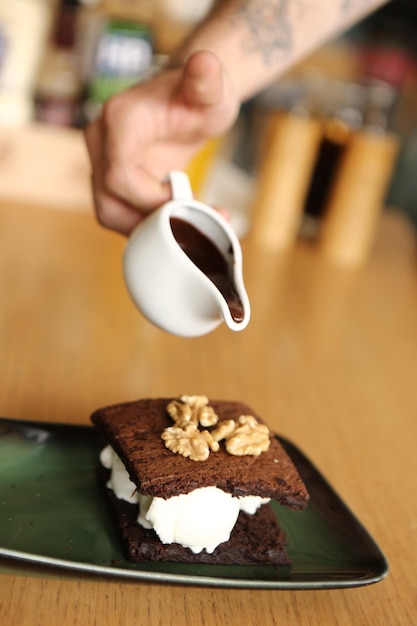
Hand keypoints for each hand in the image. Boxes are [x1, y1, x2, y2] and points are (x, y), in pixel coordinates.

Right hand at [84, 50, 238, 235]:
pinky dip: (147, 225)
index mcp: (120, 119)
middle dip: (153, 220)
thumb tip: (205, 62)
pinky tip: (176, 218)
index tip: (187, 200)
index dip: (152, 201)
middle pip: (109, 202)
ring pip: (110, 214)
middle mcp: (100, 139)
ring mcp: (100, 161)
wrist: (188, 102)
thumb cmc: (200, 97)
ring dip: (150, 228)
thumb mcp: (212, 91)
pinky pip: (119, 214)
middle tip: (194, 216)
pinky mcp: (107, 180)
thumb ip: (208, 80)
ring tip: (188, 219)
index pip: (119, 177)